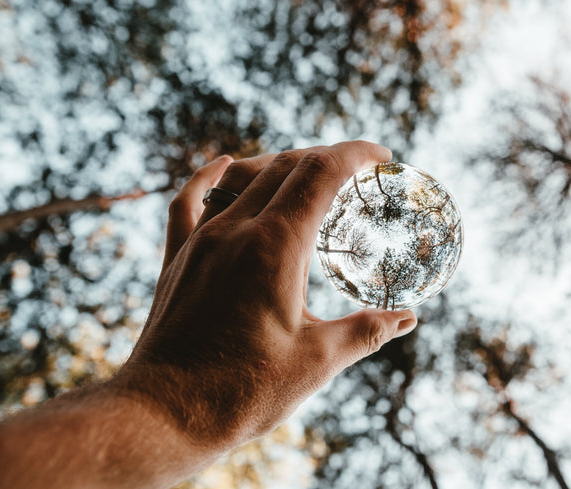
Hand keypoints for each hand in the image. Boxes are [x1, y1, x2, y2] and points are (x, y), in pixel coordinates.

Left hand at [113, 141, 416, 450]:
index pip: (321, 173)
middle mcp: (234, 231)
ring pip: (242, 177)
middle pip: (285, 166)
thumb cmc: (240, 392)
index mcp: (275, 248)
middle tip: (355, 172)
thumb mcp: (316, 363)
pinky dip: (209, 177)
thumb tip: (407, 319)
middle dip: (325, 158)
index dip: (356, 154)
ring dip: (278, 164)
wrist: (162, 415)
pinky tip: (221, 164)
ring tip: (305, 172)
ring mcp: (200, 241)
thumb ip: (366, 332)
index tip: (381, 155)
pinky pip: (189, 201)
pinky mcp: (177, 259)